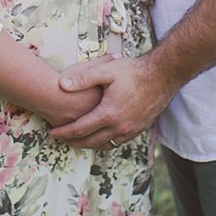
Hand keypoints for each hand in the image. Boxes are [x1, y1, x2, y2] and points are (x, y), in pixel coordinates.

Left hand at [48, 51, 173, 149]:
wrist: (163, 75)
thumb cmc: (134, 71)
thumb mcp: (106, 70)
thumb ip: (83, 78)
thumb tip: (61, 84)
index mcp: (108, 114)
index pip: (80, 129)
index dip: (64, 132)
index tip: (52, 133)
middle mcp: (119, 127)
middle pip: (91, 142)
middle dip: (73, 142)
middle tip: (61, 140)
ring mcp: (131, 130)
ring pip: (106, 145)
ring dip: (90, 144)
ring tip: (79, 140)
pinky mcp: (140, 129)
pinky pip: (118, 142)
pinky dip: (106, 142)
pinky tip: (102, 136)